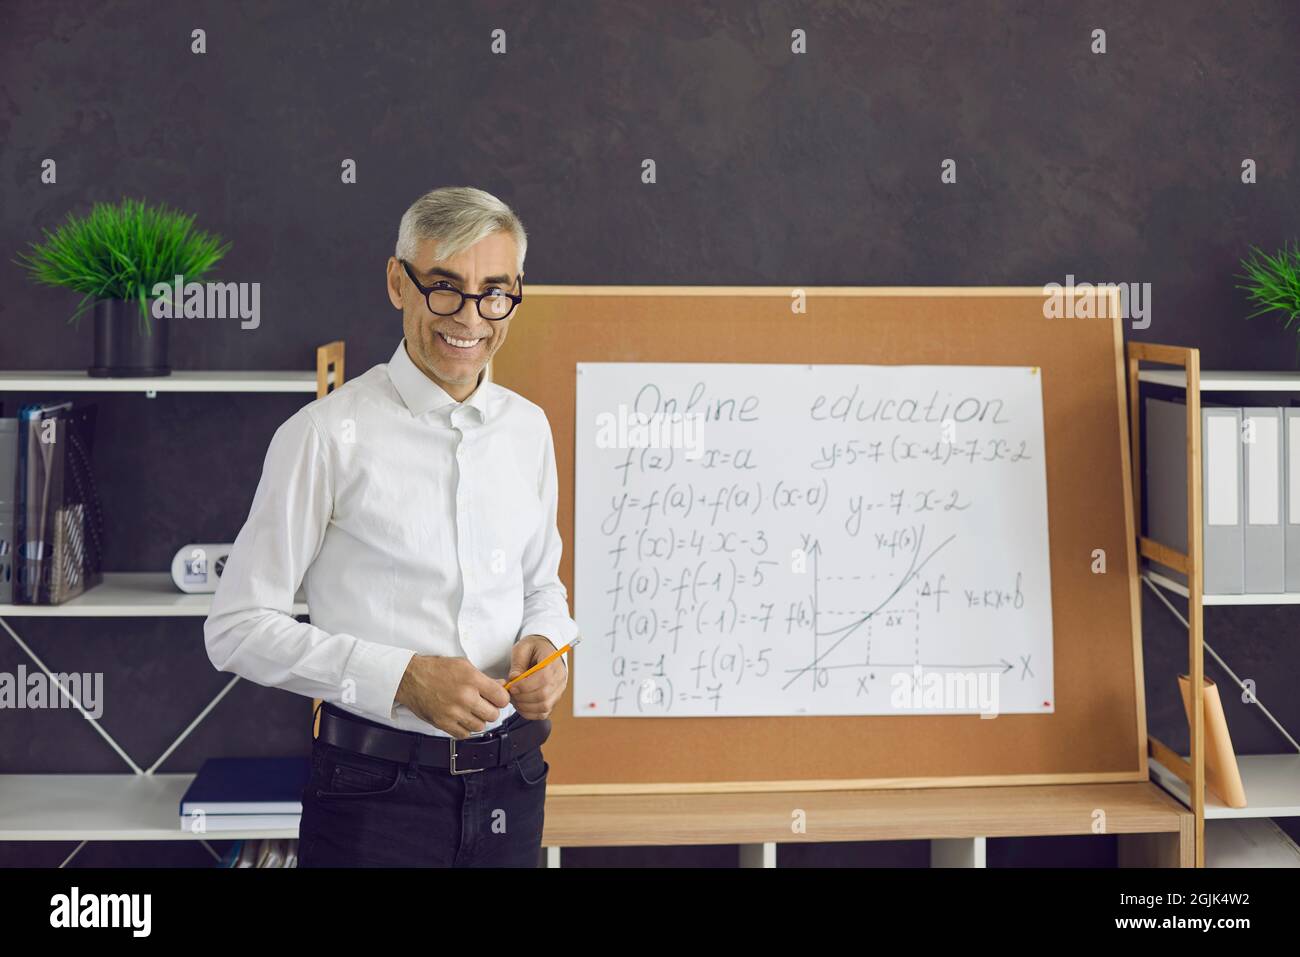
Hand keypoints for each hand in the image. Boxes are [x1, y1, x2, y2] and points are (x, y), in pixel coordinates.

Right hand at [395, 655, 510, 739]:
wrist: (410, 678)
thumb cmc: (436, 669)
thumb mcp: (463, 665)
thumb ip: (484, 678)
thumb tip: (502, 685)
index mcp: (472, 679)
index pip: (502, 698)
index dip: (502, 698)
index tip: (497, 698)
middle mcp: (465, 697)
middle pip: (493, 714)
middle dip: (491, 710)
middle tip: (484, 705)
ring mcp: (454, 712)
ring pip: (480, 726)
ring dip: (478, 720)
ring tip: (471, 711)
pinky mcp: (443, 723)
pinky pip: (464, 734)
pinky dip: (465, 729)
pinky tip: (461, 718)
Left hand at [504, 635, 567, 719]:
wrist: (544, 650)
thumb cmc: (533, 648)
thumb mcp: (522, 648)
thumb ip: (517, 664)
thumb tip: (514, 679)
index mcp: (553, 661)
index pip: (543, 678)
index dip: (525, 685)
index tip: (511, 686)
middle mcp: (560, 677)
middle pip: (544, 695)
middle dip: (522, 697)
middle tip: (510, 694)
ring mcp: (559, 690)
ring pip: (544, 706)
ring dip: (525, 706)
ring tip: (514, 699)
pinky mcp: (554, 700)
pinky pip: (544, 713)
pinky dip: (530, 713)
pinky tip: (520, 705)